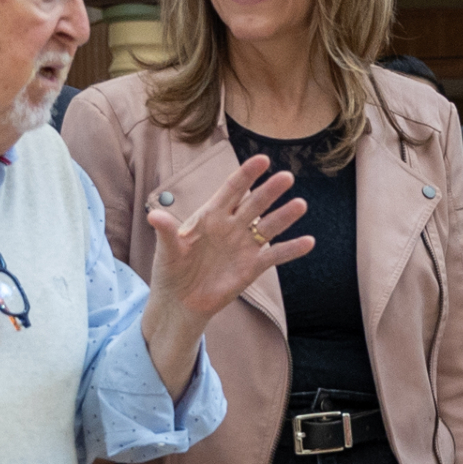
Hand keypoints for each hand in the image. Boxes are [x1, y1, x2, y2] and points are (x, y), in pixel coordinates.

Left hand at [140, 157, 313, 394]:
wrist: (180, 302)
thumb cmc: (171, 270)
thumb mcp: (166, 250)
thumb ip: (166, 232)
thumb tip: (154, 216)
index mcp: (211, 215)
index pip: (232, 190)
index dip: (246, 175)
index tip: (262, 160)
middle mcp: (232, 225)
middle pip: (254, 203)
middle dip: (269, 191)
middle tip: (286, 177)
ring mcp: (244, 245)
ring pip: (268, 226)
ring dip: (284, 216)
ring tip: (300, 205)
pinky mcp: (253, 266)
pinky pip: (275, 256)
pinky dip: (291, 249)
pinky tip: (308, 242)